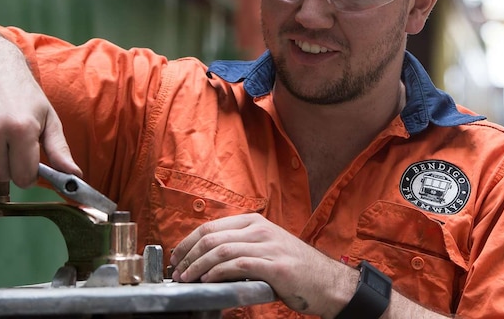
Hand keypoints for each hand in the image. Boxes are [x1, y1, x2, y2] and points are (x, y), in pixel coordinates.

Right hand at [0, 38, 79, 186]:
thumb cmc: (23, 92)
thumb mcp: (48, 117)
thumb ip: (59, 149)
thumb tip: (74, 175)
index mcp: (22, 128)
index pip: (23, 176)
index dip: (28, 175)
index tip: (29, 166)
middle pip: (1, 174)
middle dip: (10, 166)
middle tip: (14, 145)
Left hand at [170, 213, 354, 315]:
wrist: (326, 281)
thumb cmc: (294, 267)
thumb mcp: (266, 247)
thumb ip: (241, 246)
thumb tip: (207, 257)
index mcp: (255, 222)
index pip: (211, 226)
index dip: (188, 242)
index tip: (178, 257)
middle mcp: (260, 230)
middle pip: (211, 236)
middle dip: (188, 255)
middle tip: (177, 271)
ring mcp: (269, 247)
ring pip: (221, 250)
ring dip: (197, 266)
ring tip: (186, 279)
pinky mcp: (275, 266)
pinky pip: (238, 265)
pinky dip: (217, 273)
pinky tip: (207, 281)